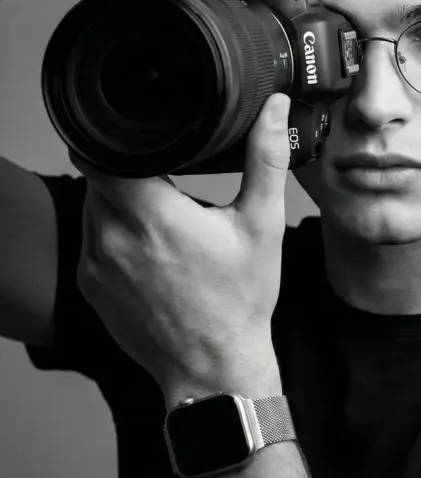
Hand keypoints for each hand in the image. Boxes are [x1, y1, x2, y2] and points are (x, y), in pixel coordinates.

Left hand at [71, 92, 290, 401]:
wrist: (215, 368)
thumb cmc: (239, 301)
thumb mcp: (261, 225)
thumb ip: (265, 160)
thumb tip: (274, 109)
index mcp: (152, 215)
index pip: (104, 152)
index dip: (123, 138)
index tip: (149, 139)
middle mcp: (111, 237)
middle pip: (98, 176)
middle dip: (128, 168)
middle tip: (167, 177)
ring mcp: (95, 264)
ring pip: (92, 206)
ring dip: (118, 200)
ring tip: (161, 210)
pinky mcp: (90, 286)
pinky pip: (91, 239)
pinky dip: (113, 233)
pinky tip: (150, 246)